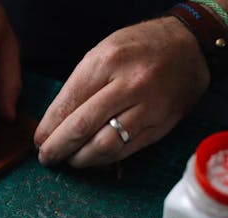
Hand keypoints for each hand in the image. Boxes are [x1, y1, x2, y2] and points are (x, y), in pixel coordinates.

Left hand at [34, 16, 210, 167]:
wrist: (189, 47)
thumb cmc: (139, 48)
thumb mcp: (102, 52)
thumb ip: (79, 86)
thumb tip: (54, 121)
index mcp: (107, 62)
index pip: (68, 104)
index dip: (48, 127)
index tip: (38, 139)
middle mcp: (129, 85)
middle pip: (82, 127)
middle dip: (58, 148)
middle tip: (46, 157)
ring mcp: (149, 108)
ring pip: (105, 146)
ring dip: (80, 159)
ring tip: (68, 159)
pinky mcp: (161, 126)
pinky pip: (126, 151)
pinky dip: (103, 159)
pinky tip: (91, 158)